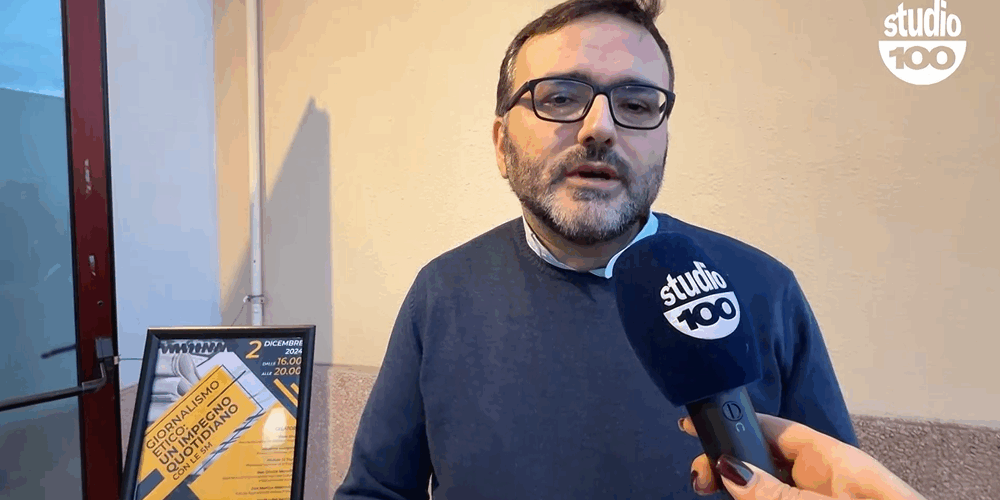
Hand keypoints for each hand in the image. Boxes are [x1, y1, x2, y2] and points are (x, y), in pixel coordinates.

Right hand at [679, 413, 926, 499]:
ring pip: (768, 486)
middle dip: (729, 463)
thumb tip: (732, 470)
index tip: (699, 425)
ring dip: (739, 487)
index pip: (773, 427)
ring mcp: (823, 495)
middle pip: (765, 459)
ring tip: (708, 491)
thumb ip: (775, 492)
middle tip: (699, 479)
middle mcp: (826, 476)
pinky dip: (756, 499)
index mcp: (832, 457)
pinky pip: (780, 499)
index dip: (736, 424)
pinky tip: (736, 499)